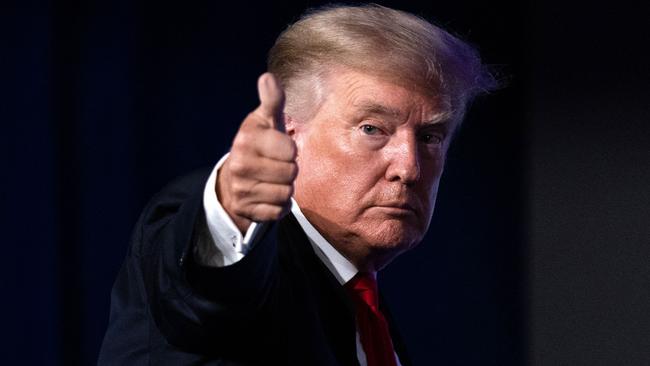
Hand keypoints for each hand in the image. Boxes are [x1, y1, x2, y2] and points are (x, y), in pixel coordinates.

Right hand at [217, 73, 297, 232]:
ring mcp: (241, 189)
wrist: (235, 178)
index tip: (279, 148)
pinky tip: (268, 195)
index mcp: (246, 139)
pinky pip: (279, 211)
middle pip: (291, 173)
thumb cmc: (260, 144)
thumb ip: (272, 101)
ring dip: (285, 188)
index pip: (290, 151)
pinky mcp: (246, 210)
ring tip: (272, 179)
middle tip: (275, 165)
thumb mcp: (266, 121)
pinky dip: (279, 205)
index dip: (290, 150)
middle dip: (289, 170)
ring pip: (286, 193)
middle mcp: (239, 165)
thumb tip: (268, 77)